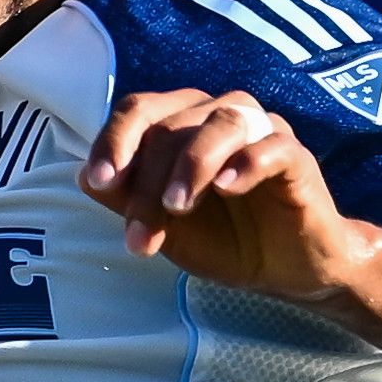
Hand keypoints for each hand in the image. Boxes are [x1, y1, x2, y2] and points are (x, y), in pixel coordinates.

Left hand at [81, 87, 367, 301]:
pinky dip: (247, 162)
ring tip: (177, 207)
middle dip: (148, 184)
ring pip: (220, 123)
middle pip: (171, 127)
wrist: (285, 270)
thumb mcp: (164, 227)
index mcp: (181, 122)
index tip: (99, 181)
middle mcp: (218, 115)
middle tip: (140, 238)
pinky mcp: (297, 158)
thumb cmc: (222, 239)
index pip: (139, 110)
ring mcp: (261, 131)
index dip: (114, 141)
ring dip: (192, 165)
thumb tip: (84, 175)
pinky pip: (273, 146)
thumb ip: (126, 199)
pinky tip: (227, 186)